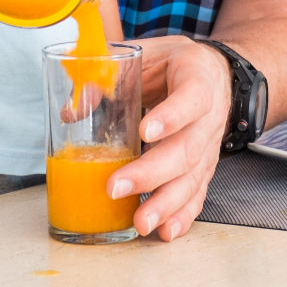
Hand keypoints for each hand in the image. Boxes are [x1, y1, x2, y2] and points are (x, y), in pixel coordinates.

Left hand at [105, 36, 232, 241]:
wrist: (213, 72)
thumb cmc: (174, 62)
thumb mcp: (145, 54)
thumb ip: (108, 74)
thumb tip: (72, 108)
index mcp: (197, 79)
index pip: (191, 98)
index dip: (171, 116)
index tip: (144, 131)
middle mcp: (209, 116)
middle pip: (187, 149)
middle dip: (151, 173)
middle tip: (117, 187)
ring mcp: (209, 145)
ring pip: (192, 178)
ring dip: (165, 203)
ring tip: (140, 222)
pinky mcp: (204, 167)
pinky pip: (196, 194)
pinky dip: (181, 215)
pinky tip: (165, 231)